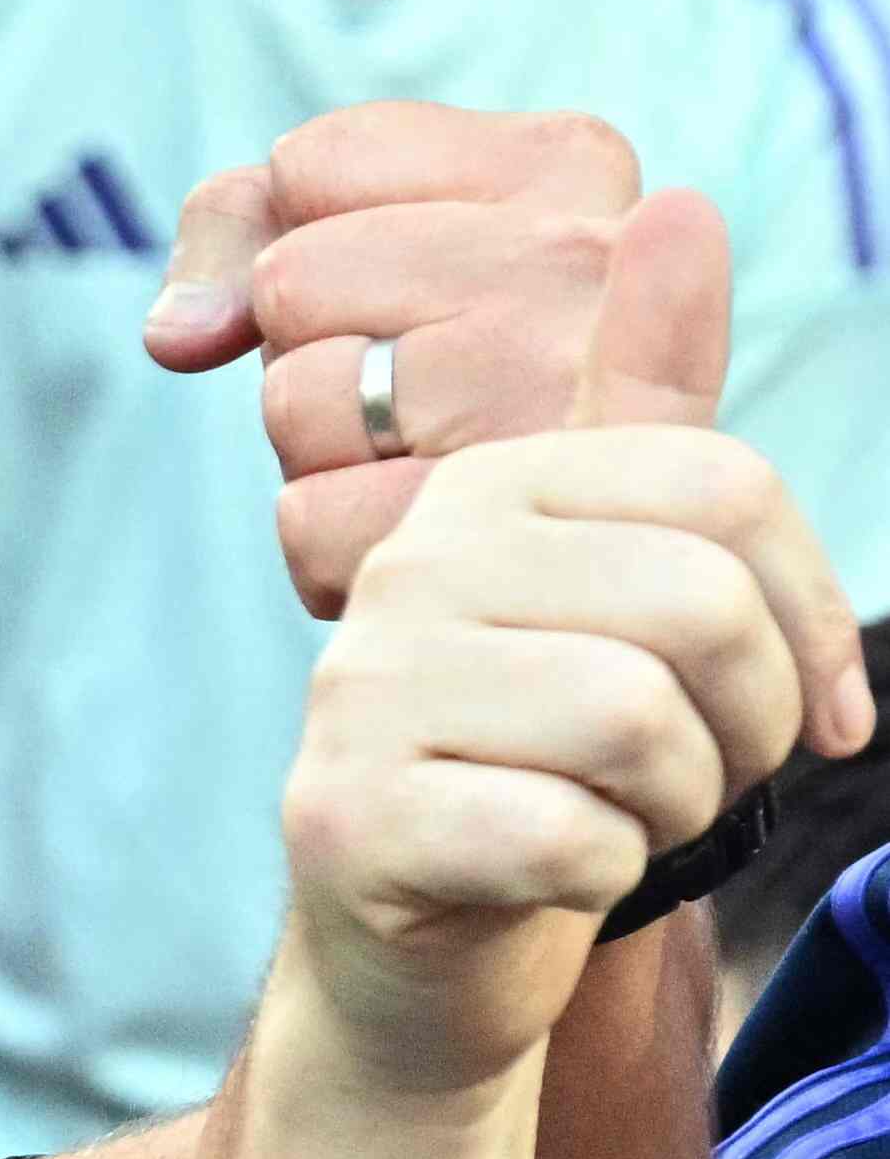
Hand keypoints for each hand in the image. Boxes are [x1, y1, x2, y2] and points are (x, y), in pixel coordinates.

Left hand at [144, 102, 642, 613]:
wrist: (587, 544)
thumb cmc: (467, 374)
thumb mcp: (377, 246)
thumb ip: (247, 224)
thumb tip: (177, 333)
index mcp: (569, 159)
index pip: (310, 163)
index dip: (316, 239)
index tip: (408, 283)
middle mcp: (584, 256)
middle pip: (291, 279)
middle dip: (315, 343)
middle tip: (417, 384)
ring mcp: (558, 388)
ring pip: (292, 398)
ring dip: (322, 442)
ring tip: (428, 448)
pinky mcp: (510, 519)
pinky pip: (306, 518)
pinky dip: (329, 539)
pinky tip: (418, 522)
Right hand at [278, 194, 868, 1101]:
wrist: (416, 954)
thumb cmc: (549, 759)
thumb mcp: (620, 577)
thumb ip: (652, 410)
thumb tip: (676, 204)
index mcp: (485, 489)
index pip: (725, 489)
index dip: (815, 616)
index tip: (814, 713)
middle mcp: (405, 569)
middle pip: (694, 606)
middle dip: (747, 723)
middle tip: (708, 776)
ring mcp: (357, 695)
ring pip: (637, 725)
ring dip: (678, 806)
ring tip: (629, 819)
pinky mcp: (343, 821)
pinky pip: (569, 838)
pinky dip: (601, 879)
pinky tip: (551, 876)